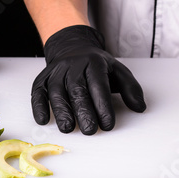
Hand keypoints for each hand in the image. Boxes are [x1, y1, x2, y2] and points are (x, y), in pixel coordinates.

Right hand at [31, 25, 145, 134]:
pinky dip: (39, 106)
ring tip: (68, 128)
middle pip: (77, 89)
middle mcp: (74, 65)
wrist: (73, 47)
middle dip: (83, 112)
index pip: (99, 85)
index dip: (103, 105)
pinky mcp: (43, 78)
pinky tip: (44, 119)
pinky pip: (38, 92)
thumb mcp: (118, 71)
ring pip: (57, 91)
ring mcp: (57, 71)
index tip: (108, 123)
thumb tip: (140, 107)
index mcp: (95, 63)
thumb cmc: (97, 65)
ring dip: (62, 111)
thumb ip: (130, 89)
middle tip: (90, 130)